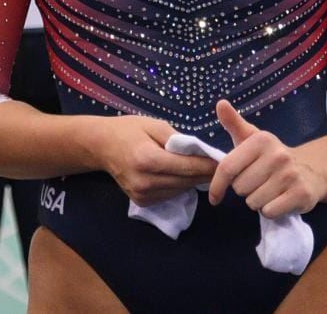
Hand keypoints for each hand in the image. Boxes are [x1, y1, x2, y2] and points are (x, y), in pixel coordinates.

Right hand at [90, 115, 217, 205]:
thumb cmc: (128, 130)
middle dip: (205, 173)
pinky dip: (179, 186)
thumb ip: (178, 140)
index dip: (209, 165)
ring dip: (194, 181)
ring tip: (204, 169)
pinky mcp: (142, 202)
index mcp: (148, 159)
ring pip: (181, 190)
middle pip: (186, 181)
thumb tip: (203, 153)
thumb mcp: (153, 125)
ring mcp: (142, 195)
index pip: (187, 167)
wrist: (101, 146)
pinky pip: (170, 195)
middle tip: (222, 165)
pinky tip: (182, 175)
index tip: (226, 160)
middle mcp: (145, 181)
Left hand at [208, 99, 326, 217]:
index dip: (217, 185)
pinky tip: (278, 200)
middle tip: (258, 182)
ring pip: (254, 202)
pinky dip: (270, 211)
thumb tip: (220, 103)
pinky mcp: (301, 195)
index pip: (227, 168)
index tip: (214, 198)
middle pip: (240, 188)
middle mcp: (277, 156)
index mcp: (260, 140)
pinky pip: (269, 212)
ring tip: (268, 190)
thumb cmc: (271, 156)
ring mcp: (290, 176)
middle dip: (245, 189)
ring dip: (257, 201)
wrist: (312, 169)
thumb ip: (233, 122)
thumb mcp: (252, 138)